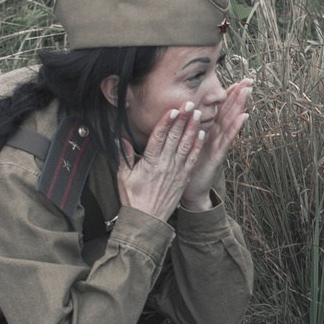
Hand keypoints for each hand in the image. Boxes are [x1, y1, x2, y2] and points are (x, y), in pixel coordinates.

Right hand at [116, 105, 207, 223]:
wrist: (147, 220)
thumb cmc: (133, 198)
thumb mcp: (123, 176)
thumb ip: (125, 156)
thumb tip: (120, 138)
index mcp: (149, 163)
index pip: (159, 138)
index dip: (166, 123)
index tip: (173, 110)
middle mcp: (165, 165)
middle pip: (175, 138)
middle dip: (183, 119)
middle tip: (189, 103)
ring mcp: (176, 171)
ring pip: (186, 146)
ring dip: (193, 129)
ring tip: (198, 114)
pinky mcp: (183, 178)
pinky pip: (192, 159)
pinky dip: (198, 146)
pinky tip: (203, 134)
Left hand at [178, 79, 254, 211]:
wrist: (188, 190)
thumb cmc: (184, 167)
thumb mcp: (184, 144)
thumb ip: (184, 129)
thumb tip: (178, 111)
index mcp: (206, 131)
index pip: (218, 109)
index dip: (227, 95)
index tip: (235, 79)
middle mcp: (215, 136)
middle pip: (228, 111)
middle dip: (237, 95)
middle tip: (248, 79)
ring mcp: (218, 145)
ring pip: (230, 122)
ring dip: (239, 106)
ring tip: (248, 91)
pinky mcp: (218, 155)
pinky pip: (227, 140)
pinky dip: (236, 129)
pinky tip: (244, 117)